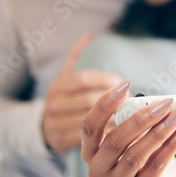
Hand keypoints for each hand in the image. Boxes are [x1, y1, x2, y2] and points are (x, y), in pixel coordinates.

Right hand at [42, 33, 122, 152]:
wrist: (43, 129)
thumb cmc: (64, 99)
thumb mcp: (65, 78)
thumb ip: (76, 57)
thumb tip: (89, 35)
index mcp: (57, 86)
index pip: (83, 79)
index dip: (105, 79)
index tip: (123, 82)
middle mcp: (53, 104)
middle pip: (89, 100)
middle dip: (114, 101)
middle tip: (132, 101)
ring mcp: (55, 124)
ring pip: (91, 120)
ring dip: (114, 118)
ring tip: (132, 115)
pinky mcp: (61, 141)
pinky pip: (89, 138)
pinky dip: (106, 134)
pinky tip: (121, 130)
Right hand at [81, 81, 175, 176]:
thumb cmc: (134, 146)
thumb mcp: (127, 132)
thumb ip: (131, 116)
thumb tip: (153, 100)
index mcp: (89, 150)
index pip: (89, 127)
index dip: (104, 105)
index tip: (124, 85)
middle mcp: (98, 170)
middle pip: (115, 141)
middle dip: (141, 119)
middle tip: (163, 103)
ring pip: (136, 155)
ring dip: (160, 131)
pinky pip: (157, 166)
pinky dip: (172, 145)